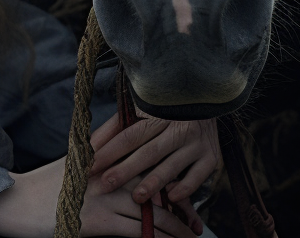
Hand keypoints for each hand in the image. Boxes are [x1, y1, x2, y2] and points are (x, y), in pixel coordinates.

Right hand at [0, 154, 201, 237]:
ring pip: (150, 212)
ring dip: (174, 227)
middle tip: (196, 220)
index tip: (188, 190)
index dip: (171, 176)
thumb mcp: (76, 158)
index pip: (147, 160)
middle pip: (155, 186)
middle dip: (179, 205)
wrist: (16, 202)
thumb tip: (126, 124)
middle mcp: (107, 172)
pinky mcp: (97, 222)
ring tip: (190, 236)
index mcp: (104, 155)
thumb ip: (104, 142)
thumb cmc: (46, 184)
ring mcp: (103, 197)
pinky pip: (136, 232)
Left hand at [89, 110, 220, 207]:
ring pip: (172, 165)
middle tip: (105, 185)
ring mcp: (196, 142)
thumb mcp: (142, 112)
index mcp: (158, 114)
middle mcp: (178, 127)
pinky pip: (198, 176)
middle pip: (148, 152)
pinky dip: (185, 188)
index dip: (109, 151)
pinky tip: (171, 197)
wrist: (208, 100)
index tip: (89, 166)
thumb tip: (90, 145)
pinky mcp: (210, 157)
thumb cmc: (165, 110)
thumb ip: (117, 127)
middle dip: (125, 170)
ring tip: (137, 198)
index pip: (129, 135)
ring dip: (153, 182)